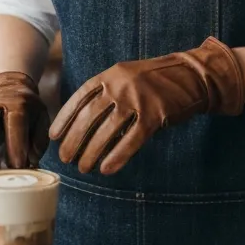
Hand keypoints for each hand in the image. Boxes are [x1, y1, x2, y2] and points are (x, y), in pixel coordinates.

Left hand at [49, 37, 244, 174]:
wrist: (191, 75)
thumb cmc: (154, 80)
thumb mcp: (126, 76)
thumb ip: (106, 91)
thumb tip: (81, 119)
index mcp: (110, 75)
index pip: (79, 98)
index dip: (64, 118)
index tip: (54, 137)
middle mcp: (120, 86)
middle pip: (89, 117)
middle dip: (74, 140)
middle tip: (66, 158)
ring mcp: (138, 100)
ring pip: (107, 132)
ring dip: (92, 152)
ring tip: (84, 167)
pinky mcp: (155, 115)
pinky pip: (131, 140)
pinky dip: (117, 156)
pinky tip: (107, 168)